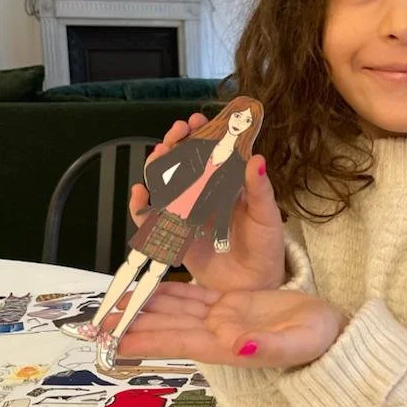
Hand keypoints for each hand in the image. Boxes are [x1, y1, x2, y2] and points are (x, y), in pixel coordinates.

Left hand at [110, 282, 345, 369]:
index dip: (146, 338)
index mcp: (228, 346)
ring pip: (177, 310)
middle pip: (168, 327)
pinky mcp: (234, 305)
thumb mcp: (297, 344)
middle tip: (99, 319)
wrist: (335, 336)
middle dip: (134, 323)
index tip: (115, 339)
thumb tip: (237, 347)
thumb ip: (266, 349)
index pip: (177, 341)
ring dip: (147, 306)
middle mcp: (218, 334)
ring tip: (116, 302)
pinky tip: (153, 286)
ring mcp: (225, 319)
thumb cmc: (320, 342)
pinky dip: (172, 292)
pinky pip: (195, 297)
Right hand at [129, 113, 284, 291]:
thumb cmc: (264, 248)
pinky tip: (140, 192)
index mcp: (227, 185)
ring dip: (158, 166)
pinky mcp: (174, 235)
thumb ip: (259, 190)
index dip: (201, 134)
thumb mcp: (266, 216)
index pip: (210, 151)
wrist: (253, 285)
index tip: (197, 121)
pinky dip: (140, 205)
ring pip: (164, 183)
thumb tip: (257, 159)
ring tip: (160, 155)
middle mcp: (204, 195)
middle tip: (176, 132)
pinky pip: (150, 218)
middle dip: (176, 143)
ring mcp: (187, 213)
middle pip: (182, 162)